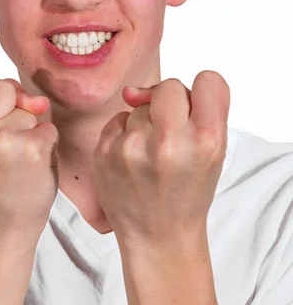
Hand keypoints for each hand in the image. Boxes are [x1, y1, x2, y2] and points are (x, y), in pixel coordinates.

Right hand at [0, 68, 58, 251]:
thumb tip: (38, 101)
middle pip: (3, 86)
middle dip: (9, 109)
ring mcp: (1, 140)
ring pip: (28, 108)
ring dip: (28, 129)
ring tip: (13, 161)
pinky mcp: (32, 150)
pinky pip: (48, 126)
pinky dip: (45, 143)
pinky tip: (31, 166)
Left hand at [92, 71, 229, 245]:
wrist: (157, 236)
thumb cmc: (188, 191)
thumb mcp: (213, 153)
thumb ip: (198, 108)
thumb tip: (135, 91)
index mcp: (206, 141)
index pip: (209, 81)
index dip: (201, 93)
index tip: (195, 110)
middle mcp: (169, 141)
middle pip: (169, 86)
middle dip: (169, 104)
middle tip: (171, 132)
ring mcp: (132, 146)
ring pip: (140, 104)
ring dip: (145, 122)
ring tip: (151, 155)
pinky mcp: (105, 151)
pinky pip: (118, 118)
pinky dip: (125, 132)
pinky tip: (132, 158)